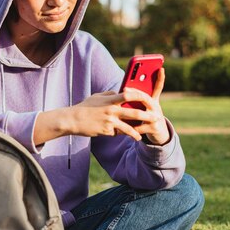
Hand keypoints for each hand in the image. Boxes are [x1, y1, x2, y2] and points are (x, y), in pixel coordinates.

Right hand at [33, 69, 169, 145]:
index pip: (129, 95)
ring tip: (145, 133)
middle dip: (146, 115)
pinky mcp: (106, 131)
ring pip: (128, 127)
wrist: (72, 119)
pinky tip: (134, 137)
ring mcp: (109, 121)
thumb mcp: (97, 96)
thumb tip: (118, 92)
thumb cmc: (85, 107)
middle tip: (156, 117)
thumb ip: (109, 94)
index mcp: (110, 99)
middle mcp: (111, 110)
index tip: (149, 97)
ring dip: (138, 130)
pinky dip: (125, 134)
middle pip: (133, 112)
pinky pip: (118, 133)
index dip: (140, 95)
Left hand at [123, 68, 169, 144]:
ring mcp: (156, 117)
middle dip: (135, 93)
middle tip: (125, 89)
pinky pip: (140, 127)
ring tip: (122, 108)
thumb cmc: (147, 118)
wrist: (158, 134)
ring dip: (132, 111)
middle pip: (146, 98)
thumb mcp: (144, 108)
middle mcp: (156, 107)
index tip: (161, 69)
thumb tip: (124, 91)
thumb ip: (137, 100)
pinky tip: (125, 127)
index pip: (158, 87)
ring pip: (143, 113)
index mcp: (153, 101)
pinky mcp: (154, 128)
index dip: (160, 78)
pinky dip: (132, 128)